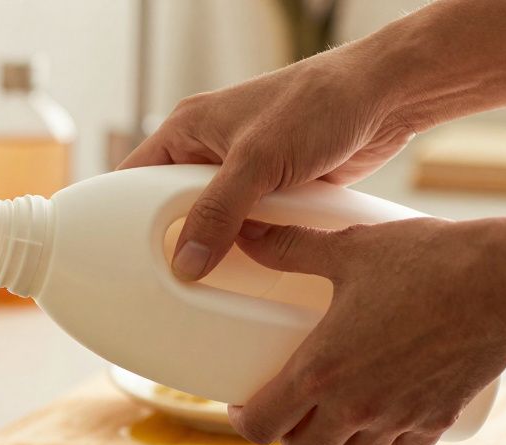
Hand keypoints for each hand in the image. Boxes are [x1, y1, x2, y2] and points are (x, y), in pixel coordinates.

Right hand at [118, 51, 415, 280]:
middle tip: (165, 284)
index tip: (118, 259)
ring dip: (216, 250)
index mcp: (187, 131)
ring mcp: (243, 173)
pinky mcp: (274, 191)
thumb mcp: (258, 161)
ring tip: (203, 288)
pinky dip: (250, 251)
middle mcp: (209, 151)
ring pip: (214, 223)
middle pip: (171, 209)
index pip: (135, 179)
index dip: (122, 218)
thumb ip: (218, 213)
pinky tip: (249, 277)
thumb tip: (186, 263)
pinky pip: (249, 230)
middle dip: (171, 244)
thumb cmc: (319, 104)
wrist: (387, 96)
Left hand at [227, 217, 505, 444]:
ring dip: (337, 441)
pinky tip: (387, 412)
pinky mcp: (438, 419)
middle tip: (291, 407)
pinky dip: (390, 439)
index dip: (245, 420)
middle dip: (290, 437)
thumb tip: (247, 231)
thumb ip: (292, 247)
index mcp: (320, 373)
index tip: (247, 403)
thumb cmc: (427, 263)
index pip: (261, 427)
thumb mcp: (349, 249)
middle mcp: (354, 408)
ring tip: (335, 410)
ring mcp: (398, 418)